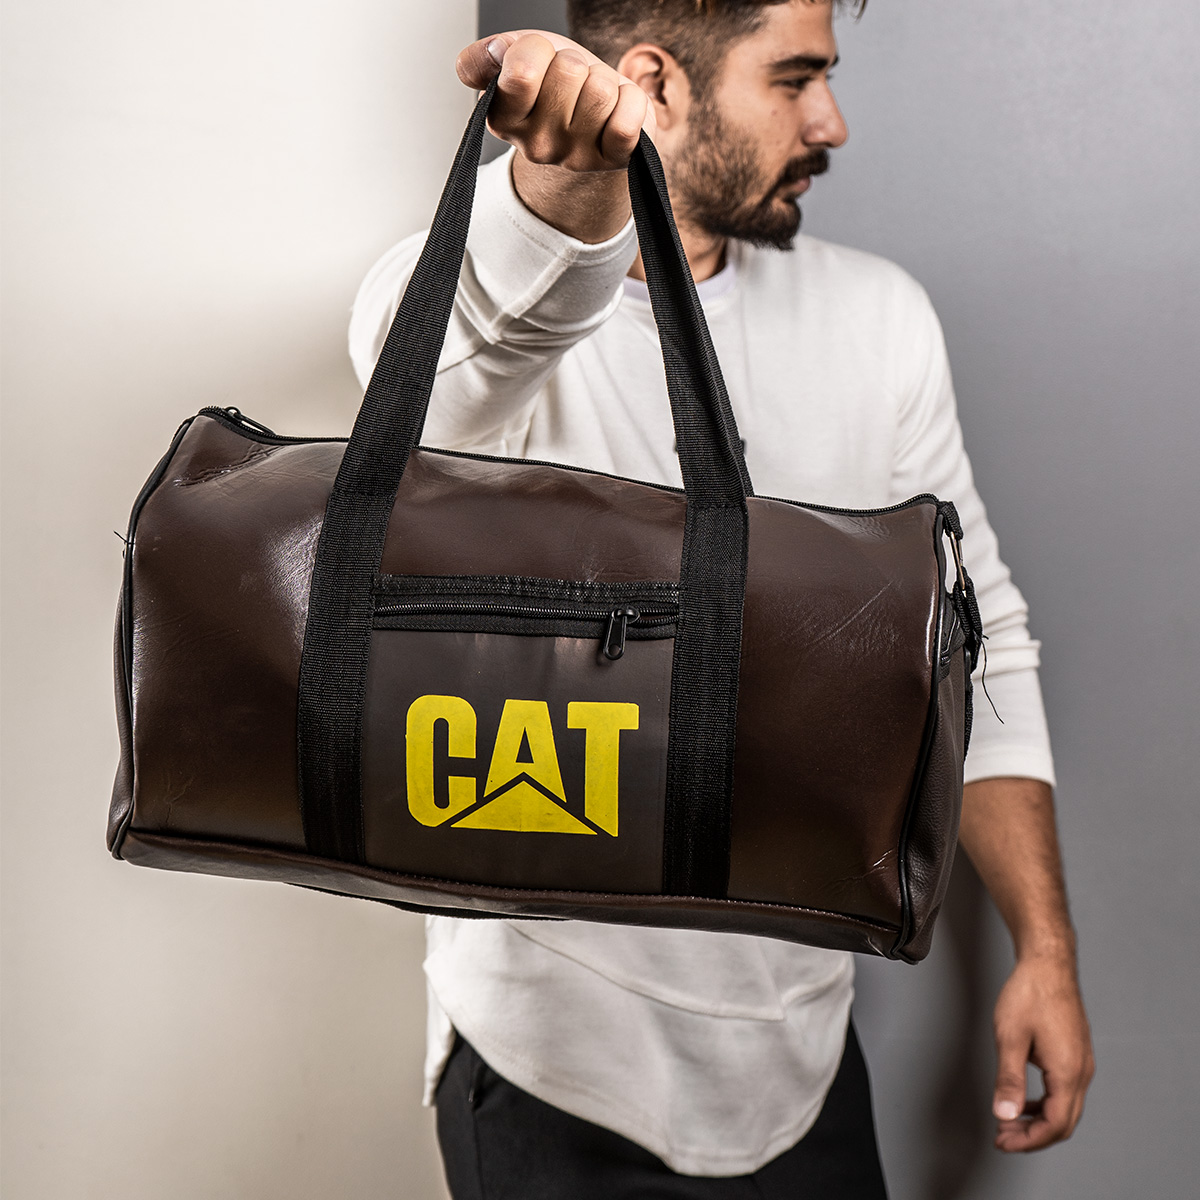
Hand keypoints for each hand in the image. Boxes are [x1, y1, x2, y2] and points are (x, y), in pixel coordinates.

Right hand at [456, 30, 653, 171]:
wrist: (593, 117)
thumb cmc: (555, 84)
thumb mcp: (515, 58)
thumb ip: (486, 55)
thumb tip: (494, 53)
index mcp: (503, 119)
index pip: (522, 70)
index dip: (537, 49)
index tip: (540, 60)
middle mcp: (535, 146)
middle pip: (569, 71)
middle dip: (575, 65)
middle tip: (572, 83)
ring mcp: (575, 159)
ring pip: (600, 91)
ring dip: (603, 81)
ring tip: (592, 97)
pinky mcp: (613, 161)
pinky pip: (628, 119)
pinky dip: (631, 102)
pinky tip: (617, 111)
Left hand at [991, 952, 1094, 1151]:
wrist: (1048, 963)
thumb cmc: (1029, 994)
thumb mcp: (1010, 1038)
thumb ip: (1009, 1080)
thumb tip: (1004, 1115)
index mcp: (1068, 1072)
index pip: (1054, 1125)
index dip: (1028, 1141)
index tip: (1002, 1142)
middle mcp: (1081, 1072)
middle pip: (1064, 1123)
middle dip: (1033, 1136)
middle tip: (1003, 1137)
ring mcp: (1082, 1063)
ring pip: (1066, 1108)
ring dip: (1039, 1120)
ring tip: (1009, 1120)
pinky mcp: (1076, 1053)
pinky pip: (1065, 1091)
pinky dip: (1045, 1103)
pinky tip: (1024, 1099)